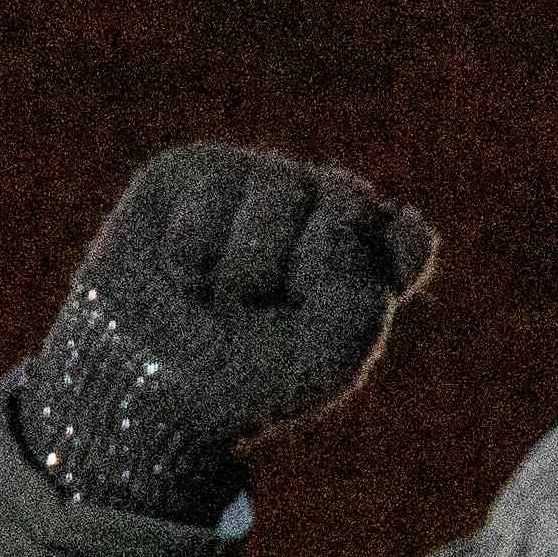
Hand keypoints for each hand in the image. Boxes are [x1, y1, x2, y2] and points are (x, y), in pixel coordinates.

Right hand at [3, 147, 434, 521]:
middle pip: (350, 202)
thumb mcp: (323, 354)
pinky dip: (195, 255)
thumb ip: (359, 290)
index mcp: (363, 263)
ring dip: (248, 267)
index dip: (391, 258)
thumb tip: (328, 207)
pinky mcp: (197, 171)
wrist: (150, 385)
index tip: (374, 292)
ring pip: (282, 190)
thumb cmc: (244, 375)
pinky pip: (212, 196)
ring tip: (221, 298)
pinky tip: (182, 277)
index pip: (407, 238)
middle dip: (310, 265)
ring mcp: (260, 185)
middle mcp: (318, 213)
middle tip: (268, 309)